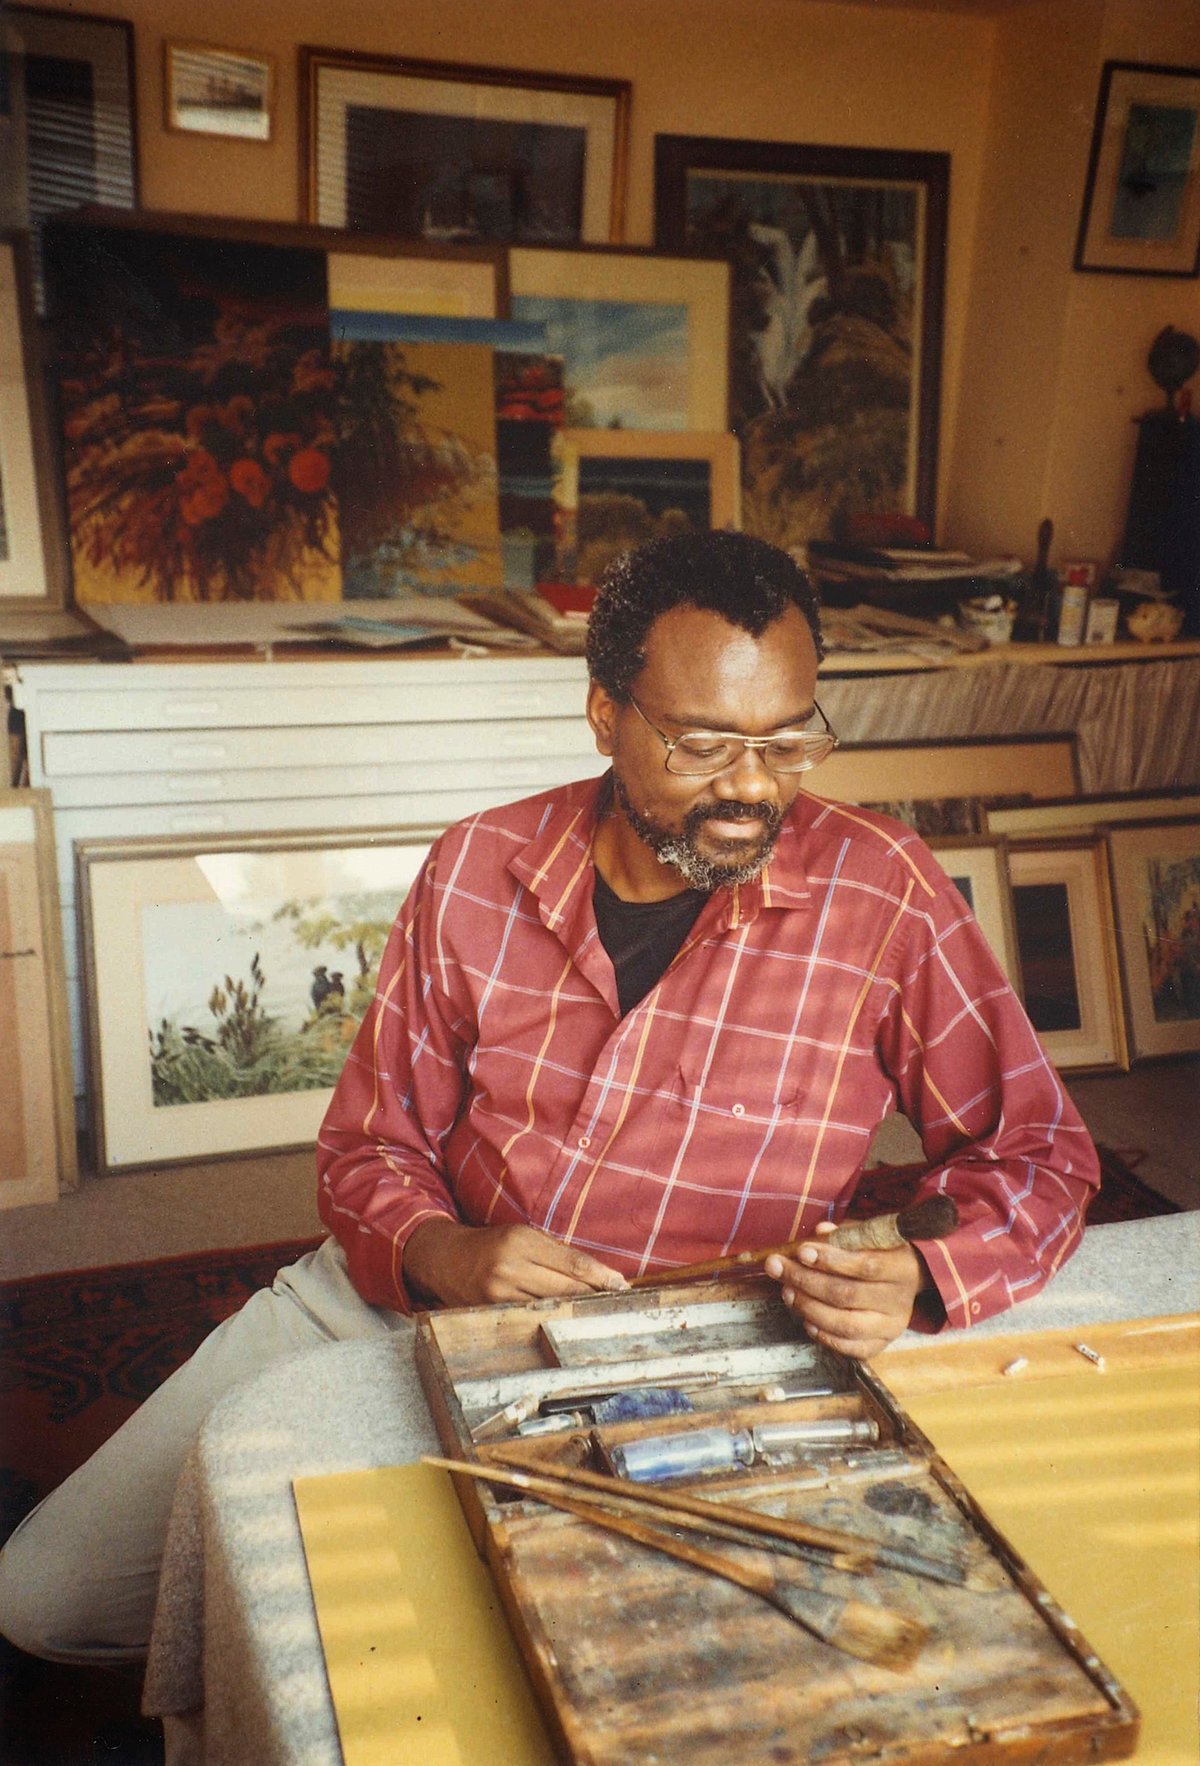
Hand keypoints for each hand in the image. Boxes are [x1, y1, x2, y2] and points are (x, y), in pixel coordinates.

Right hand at [403, 1217, 628, 1308]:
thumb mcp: (523, 1236)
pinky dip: (549, 1322)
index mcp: (521, 1240)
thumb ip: (556, 1254)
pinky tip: (564, 1325)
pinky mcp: (490, 1314)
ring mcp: (498, 1294)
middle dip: (593, 1298)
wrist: (445, 1259)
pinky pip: (529, 1320)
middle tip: (616, 1304)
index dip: (600, 1277)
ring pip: (549, 1308)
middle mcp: (509, 1267)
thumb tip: (598, 1275)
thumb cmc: (492, 1245)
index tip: (620, 1286)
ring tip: (595, 1317)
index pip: (571, 1262)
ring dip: (574, 1313)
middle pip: (565, 1289)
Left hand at [764, 1223, 926, 1358]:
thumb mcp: (868, 1236)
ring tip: (787, 1291)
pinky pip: (848, 1347)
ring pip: (844, 1324)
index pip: (866, 1266)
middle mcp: (899, 1300)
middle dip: (806, 1281)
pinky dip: (823, 1335)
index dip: (830, 1260)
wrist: (908, 1279)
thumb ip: (844, 1234)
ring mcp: (890, 1326)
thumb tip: (819, 1233)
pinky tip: (806, 1319)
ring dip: (808, 1307)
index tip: (801, 1251)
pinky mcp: (880, 1344)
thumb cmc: (880, 1252)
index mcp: (902, 1268)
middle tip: (779, 1268)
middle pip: (848, 1295)